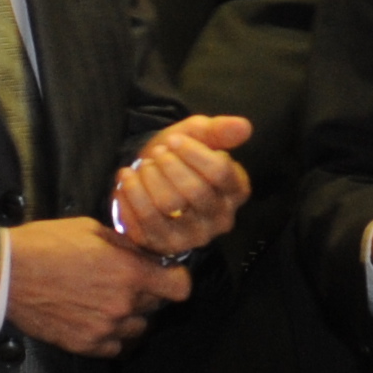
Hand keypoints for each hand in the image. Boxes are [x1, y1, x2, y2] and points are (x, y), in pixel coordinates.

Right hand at [7, 215, 190, 354]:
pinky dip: (111, 336)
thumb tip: (140, 250)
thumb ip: (123, 244)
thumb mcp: (90, 229)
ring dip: (130, 315)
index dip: (175, 278)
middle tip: (125, 280)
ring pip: (137, 328)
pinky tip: (95, 318)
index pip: (179, 287)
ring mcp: (104, 328)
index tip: (167, 275)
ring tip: (107, 300)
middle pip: (157, 305)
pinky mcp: (85, 344)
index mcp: (129, 272)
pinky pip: (114, 347)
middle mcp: (122, 303)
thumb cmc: (43, 246)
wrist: (6, 275)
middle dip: (147, 292)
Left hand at [111, 114, 253, 258]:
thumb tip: (244, 127)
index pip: (220, 172)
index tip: (174, 140)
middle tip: (157, 154)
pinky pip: (144, 220)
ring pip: (167, 205)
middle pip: (195, 190)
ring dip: (149, 178)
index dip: (193, 153)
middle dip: (169, 165)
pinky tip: (127, 179)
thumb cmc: (178, 158)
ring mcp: (194, 236)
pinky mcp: (166, 245)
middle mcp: (221, 219)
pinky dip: (132, 194)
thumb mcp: (198, 136)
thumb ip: (220, 130)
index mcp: (236, 191)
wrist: (150, 180)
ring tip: (143, 165)